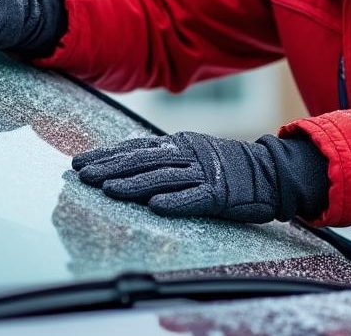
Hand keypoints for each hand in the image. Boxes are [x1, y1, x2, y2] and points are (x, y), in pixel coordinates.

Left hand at [72, 132, 323, 223]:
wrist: (270, 172)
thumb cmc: (226, 166)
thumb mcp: (191, 153)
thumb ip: (163, 157)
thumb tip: (126, 161)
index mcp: (178, 144)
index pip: (135, 148)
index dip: (106, 155)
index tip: (80, 163)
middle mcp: (187, 154)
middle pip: (142, 161)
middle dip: (110, 168)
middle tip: (83, 175)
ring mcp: (204, 173)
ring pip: (163, 177)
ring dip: (134, 184)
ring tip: (108, 190)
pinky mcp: (220, 194)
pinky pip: (195, 198)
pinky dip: (175, 201)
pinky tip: (155, 207)